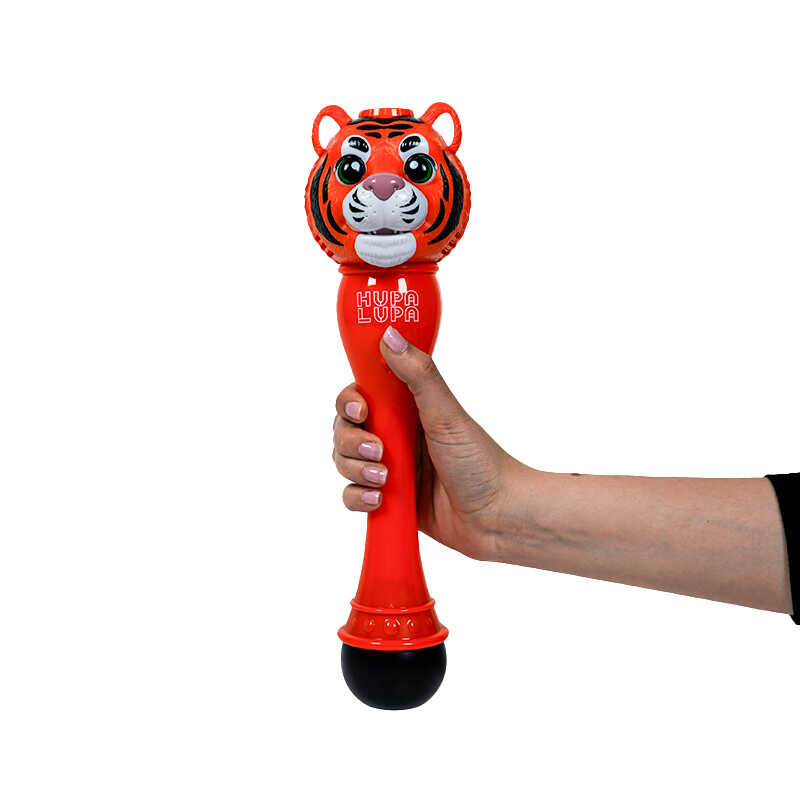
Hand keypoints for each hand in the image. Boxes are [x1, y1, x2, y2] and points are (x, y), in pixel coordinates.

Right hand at [332, 326, 519, 559]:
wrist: (498, 517)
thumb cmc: (481, 462)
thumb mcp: (447, 414)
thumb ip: (418, 375)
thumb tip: (389, 335)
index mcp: (406, 410)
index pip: (359, 396)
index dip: (350, 403)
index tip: (361, 411)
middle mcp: (395, 436)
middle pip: (344, 430)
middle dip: (352, 442)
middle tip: (379, 451)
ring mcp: (390, 469)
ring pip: (345, 463)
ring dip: (356, 470)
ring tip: (385, 480)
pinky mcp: (389, 500)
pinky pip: (353, 497)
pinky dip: (358, 498)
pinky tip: (379, 499)